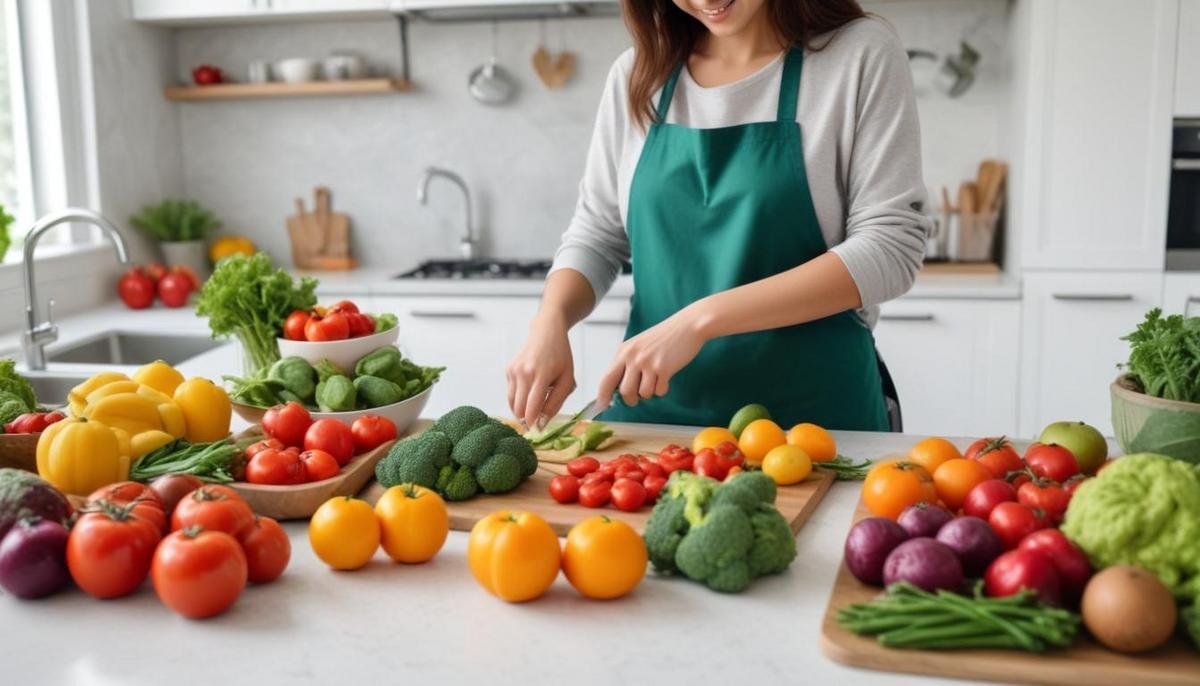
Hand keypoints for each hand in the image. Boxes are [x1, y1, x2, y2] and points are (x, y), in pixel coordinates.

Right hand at [507, 312, 575, 427]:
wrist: (546, 332)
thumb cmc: (561, 356)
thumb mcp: (567, 379)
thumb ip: (556, 402)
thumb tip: (542, 423)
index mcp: (540, 375)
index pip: (531, 407)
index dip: (533, 423)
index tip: (537, 432)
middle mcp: (523, 372)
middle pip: (518, 409)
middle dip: (526, 420)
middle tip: (536, 422)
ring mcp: (513, 370)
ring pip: (512, 403)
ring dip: (522, 411)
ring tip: (535, 406)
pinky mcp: (508, 369)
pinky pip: (511, 393)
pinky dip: (519, 399)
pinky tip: (530, 391)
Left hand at [596, 304, 709, 409]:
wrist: (687, 326)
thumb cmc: (663, 337)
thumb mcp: (638, 345)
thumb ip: (627, 363)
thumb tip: (618, 389)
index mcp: (624, 351)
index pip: (606, 378)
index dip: (602, 396)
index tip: (603, 407)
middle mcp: (633, 357)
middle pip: (624, 391)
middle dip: (630, 400)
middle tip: (636, 398)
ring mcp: (648, 363)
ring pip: (643, 394)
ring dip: (649, 393)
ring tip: (655, 381)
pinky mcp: (663, 369)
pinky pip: (659, 391)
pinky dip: (662, 389)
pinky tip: (666, 377)